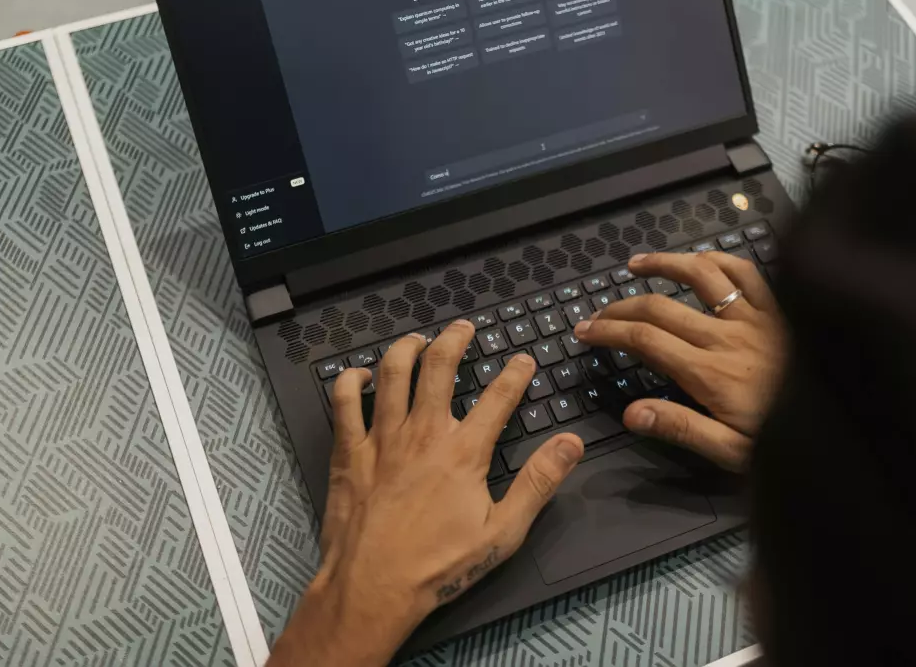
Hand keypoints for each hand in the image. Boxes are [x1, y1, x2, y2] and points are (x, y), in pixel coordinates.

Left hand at [269, 321, 583, 666]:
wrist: (373, 588)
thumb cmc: (438, 566)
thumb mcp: (503, 533)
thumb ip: (538, 483)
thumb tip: (571, 444)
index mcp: (463, 452)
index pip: (498, 397)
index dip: (515, 373)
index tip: (523, 359)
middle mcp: (423, 433)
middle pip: (440, 367)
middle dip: (455, 339)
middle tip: (463, 327)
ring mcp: (382, 438)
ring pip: (394, 373)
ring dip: (407, 348)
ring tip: (418, 339)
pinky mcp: (350, 451)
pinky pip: (345, 401)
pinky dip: (352, 380)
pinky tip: (361, 374)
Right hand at [575, 252, 784, 471]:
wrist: (844, 421)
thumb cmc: (787, 442)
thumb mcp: (731, 452)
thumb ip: (681, 428)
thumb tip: (631, 413)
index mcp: (708, 373)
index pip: (644, 341)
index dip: (608, 332)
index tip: (584, 331)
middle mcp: (725, 337)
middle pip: (659, 308)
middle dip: (620, 307)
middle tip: (597, 314)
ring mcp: (753, 317)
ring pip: (699, 276)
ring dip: (663, 265)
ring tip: (636, 265)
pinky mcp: (777, 309)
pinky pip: (745, 272)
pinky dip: (718, 260)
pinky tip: (700, 260)